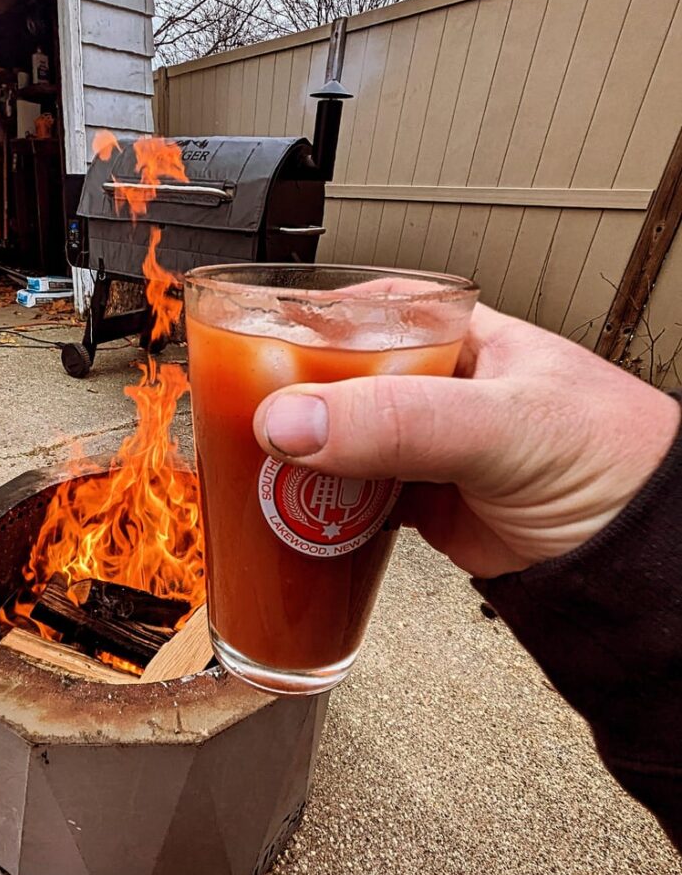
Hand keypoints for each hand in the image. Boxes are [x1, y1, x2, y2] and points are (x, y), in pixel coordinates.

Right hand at [252, 304, 679, 577]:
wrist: (633, 566)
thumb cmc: (611, 465)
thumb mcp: (500, 423)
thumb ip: (399, 419)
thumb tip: (293, 421)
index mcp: (460, 339)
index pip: (368, 309)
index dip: (309, 318)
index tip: (253, 336)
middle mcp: (436, 388)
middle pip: (339, 377)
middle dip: (290, 394)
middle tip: (241, 408)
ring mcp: (424, 449)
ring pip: (341, 442)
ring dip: (300, 457)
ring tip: (254, 464)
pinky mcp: (419, 504)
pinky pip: (352, 499)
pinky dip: (321, 509)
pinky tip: (296, 511)